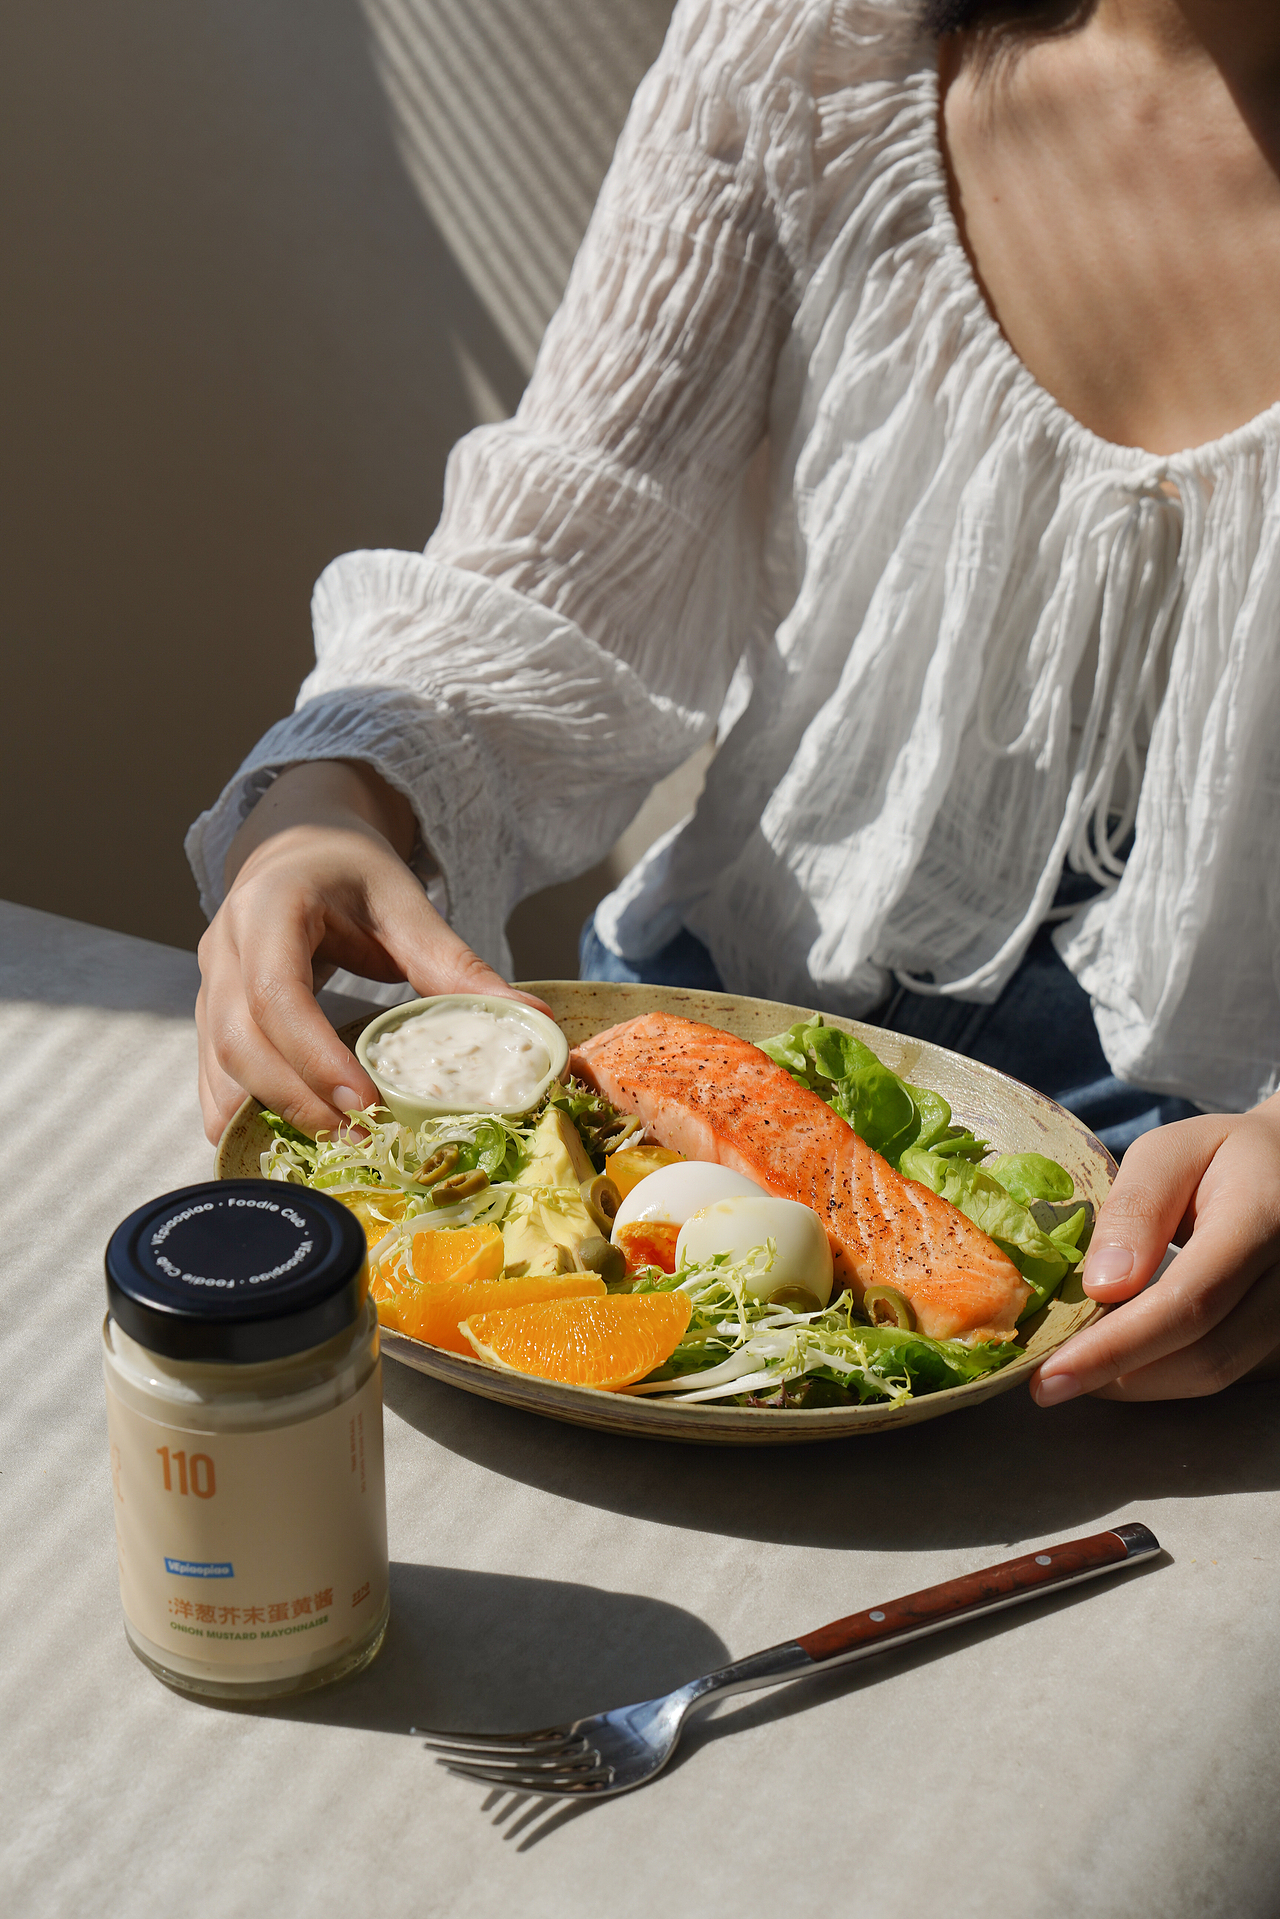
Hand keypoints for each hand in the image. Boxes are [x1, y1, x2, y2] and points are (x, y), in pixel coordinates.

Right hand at [195, 760, 547, 1143]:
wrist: (297, 843)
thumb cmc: (351, 869)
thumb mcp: (405, 902)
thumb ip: (456, 964)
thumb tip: (532, 1019)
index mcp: (270, 907)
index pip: (277, 993)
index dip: (316, 1056)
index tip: (365, 1103)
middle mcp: (225, 945)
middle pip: (239, 1040)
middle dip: (296, 1099)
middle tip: (360, 1139)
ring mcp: (207, 980)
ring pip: (218, 1063)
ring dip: (268, 1114)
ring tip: (333, 1148)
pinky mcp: (208, 1010)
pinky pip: (211, 1073)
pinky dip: (243, 1112)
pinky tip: (286, 1142)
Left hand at [1029, 1096, 1279, 1402]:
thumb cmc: (1222, 1156)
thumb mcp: (1169, 1153)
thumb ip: (1137, 1210)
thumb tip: (1102, 1288)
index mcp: (1265, 1216)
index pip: (1190, 1301)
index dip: (1117, 1346)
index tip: (1052, 1373)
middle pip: (1203, 1353)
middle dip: (1116, 1374)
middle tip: (1047, 1378)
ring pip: (1213, 1373)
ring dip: (1136, 1379)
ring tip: (1075, 1365)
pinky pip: (1223, 1370)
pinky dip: (1163, 1371)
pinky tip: (1120, 1356)